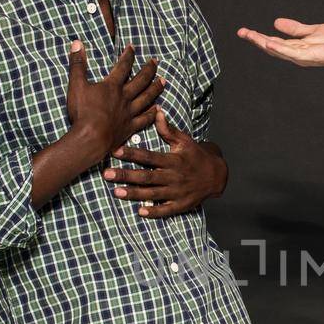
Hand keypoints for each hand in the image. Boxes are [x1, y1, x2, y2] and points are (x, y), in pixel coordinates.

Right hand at [66, 41, 164, 161]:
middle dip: (148, 69)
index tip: (133, 47)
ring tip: (163, 81)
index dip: (128, 55)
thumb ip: (77, 64)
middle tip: (156, 61)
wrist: (90, 138)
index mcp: (112, 86)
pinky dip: (152, 113)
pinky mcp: (130, 127)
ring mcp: (129, 113)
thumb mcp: (76, 84)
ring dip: (155, 88)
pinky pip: (145, 119)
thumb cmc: (82, 112)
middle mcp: (124, 97)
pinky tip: (158, 109)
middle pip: (140, 80)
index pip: (123, 66)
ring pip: (147, 98)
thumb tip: (77, 43)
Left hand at [102, 108, 227, 216]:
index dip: (131, 154)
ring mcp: (177, 192)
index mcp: (173, 160)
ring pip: (153, 194)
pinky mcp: (182, 204)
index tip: (115, 151)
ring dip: (134, 194)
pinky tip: (140, 212)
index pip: (148, 156)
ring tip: (117, 192)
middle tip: (107, 174)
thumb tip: (157, 111)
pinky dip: (154, 212)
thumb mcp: (185, 141)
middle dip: (126, 175)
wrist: (217, 175)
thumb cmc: (196, 156)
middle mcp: (173, 176)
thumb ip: (168, 129)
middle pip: (147, 176)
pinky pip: (167, 210)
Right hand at [237, 18, 323, 73]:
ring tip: (250, 35)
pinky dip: (280, 48)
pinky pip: (293, 53)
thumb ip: (295, 29)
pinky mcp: (312, 56)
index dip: (258, 37)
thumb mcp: (312, 31)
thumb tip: (276, 23)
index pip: (273, 42)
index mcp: (297, 48)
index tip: (244, 31)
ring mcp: (304, 57)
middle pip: (272, 48)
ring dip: (263, 43)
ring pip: (279, 50)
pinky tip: (269, 42)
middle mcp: (298, 55)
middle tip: (241, 32)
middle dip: (256, 40)